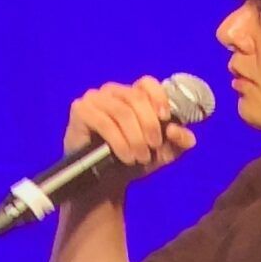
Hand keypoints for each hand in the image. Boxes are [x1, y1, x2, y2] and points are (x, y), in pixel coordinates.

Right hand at [64, 77, 196, 178]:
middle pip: (136, 98)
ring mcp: (95, 98)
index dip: (159, 97)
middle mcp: (113, 92)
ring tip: (141, 157)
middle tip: (153, 146)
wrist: (108, 178)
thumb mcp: (165, 151)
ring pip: (122, 112)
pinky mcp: (81, 110)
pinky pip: (104, 123)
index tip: (165, 118)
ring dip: (136, 138)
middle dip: (150, 125)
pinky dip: (120, 143)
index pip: (147, 83)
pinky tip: (126, 156)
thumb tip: (177, 130)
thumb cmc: (135, 158)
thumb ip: (180, 140)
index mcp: (134, 95)